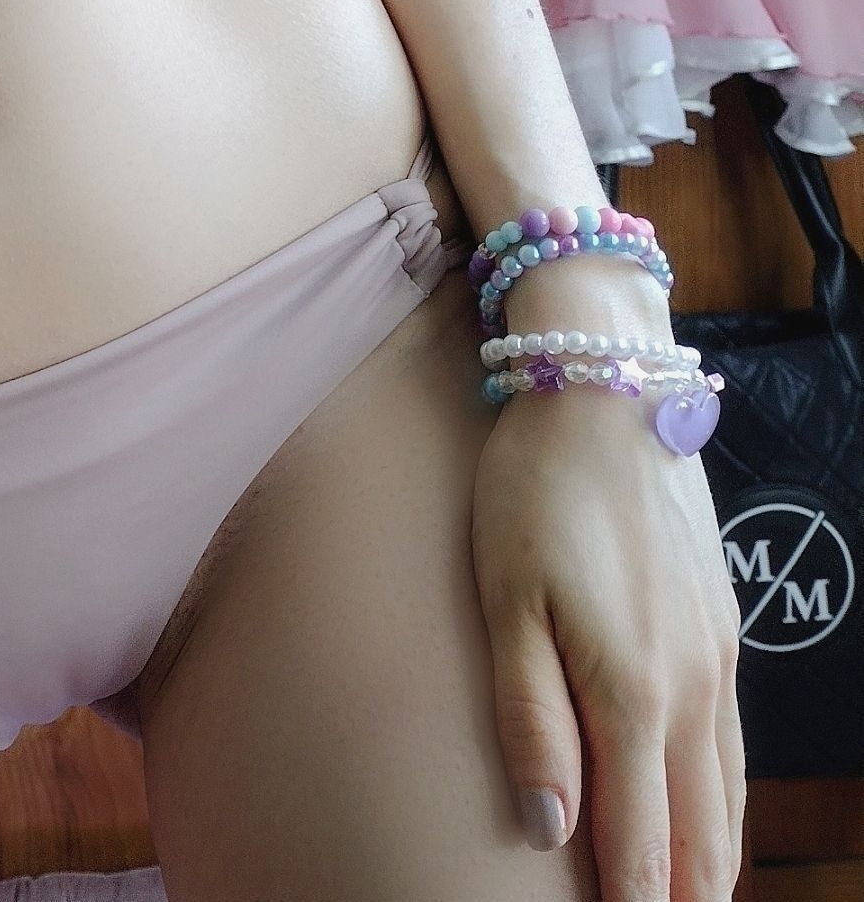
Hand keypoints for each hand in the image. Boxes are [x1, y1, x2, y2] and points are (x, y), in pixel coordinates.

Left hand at [472, 383, 745, 899]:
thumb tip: (546, 831)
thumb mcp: (508, 600)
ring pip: (729, 799)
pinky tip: (700, 813)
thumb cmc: (537, 490)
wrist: (607, 390)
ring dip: (708, 862)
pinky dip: (721, 802)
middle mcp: (692, 689)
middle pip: (703, 842)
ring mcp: (718, 658)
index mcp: (634, 695)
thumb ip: (529, 719)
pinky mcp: (722, 626)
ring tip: (678, 899)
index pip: (642, 848)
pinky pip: (733, 745)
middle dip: (680, 900)